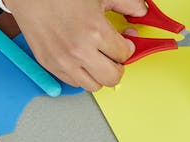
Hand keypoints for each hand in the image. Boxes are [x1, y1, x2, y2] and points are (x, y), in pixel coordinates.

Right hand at [5, 0, 144, 90]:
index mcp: (94, 32)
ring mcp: (62, 61)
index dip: (128, 48)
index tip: (125, 42)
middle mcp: (79, 51)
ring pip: (94, 86)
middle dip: (118, 67)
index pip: (124, 55)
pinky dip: (81, 75)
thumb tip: (140, 11)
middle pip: (112, 78)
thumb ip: (125, 3)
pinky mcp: (49, 65)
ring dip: (99, 74)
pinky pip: (74, 83)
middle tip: (114, 55)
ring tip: (97, 58)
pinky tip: (81, 59)